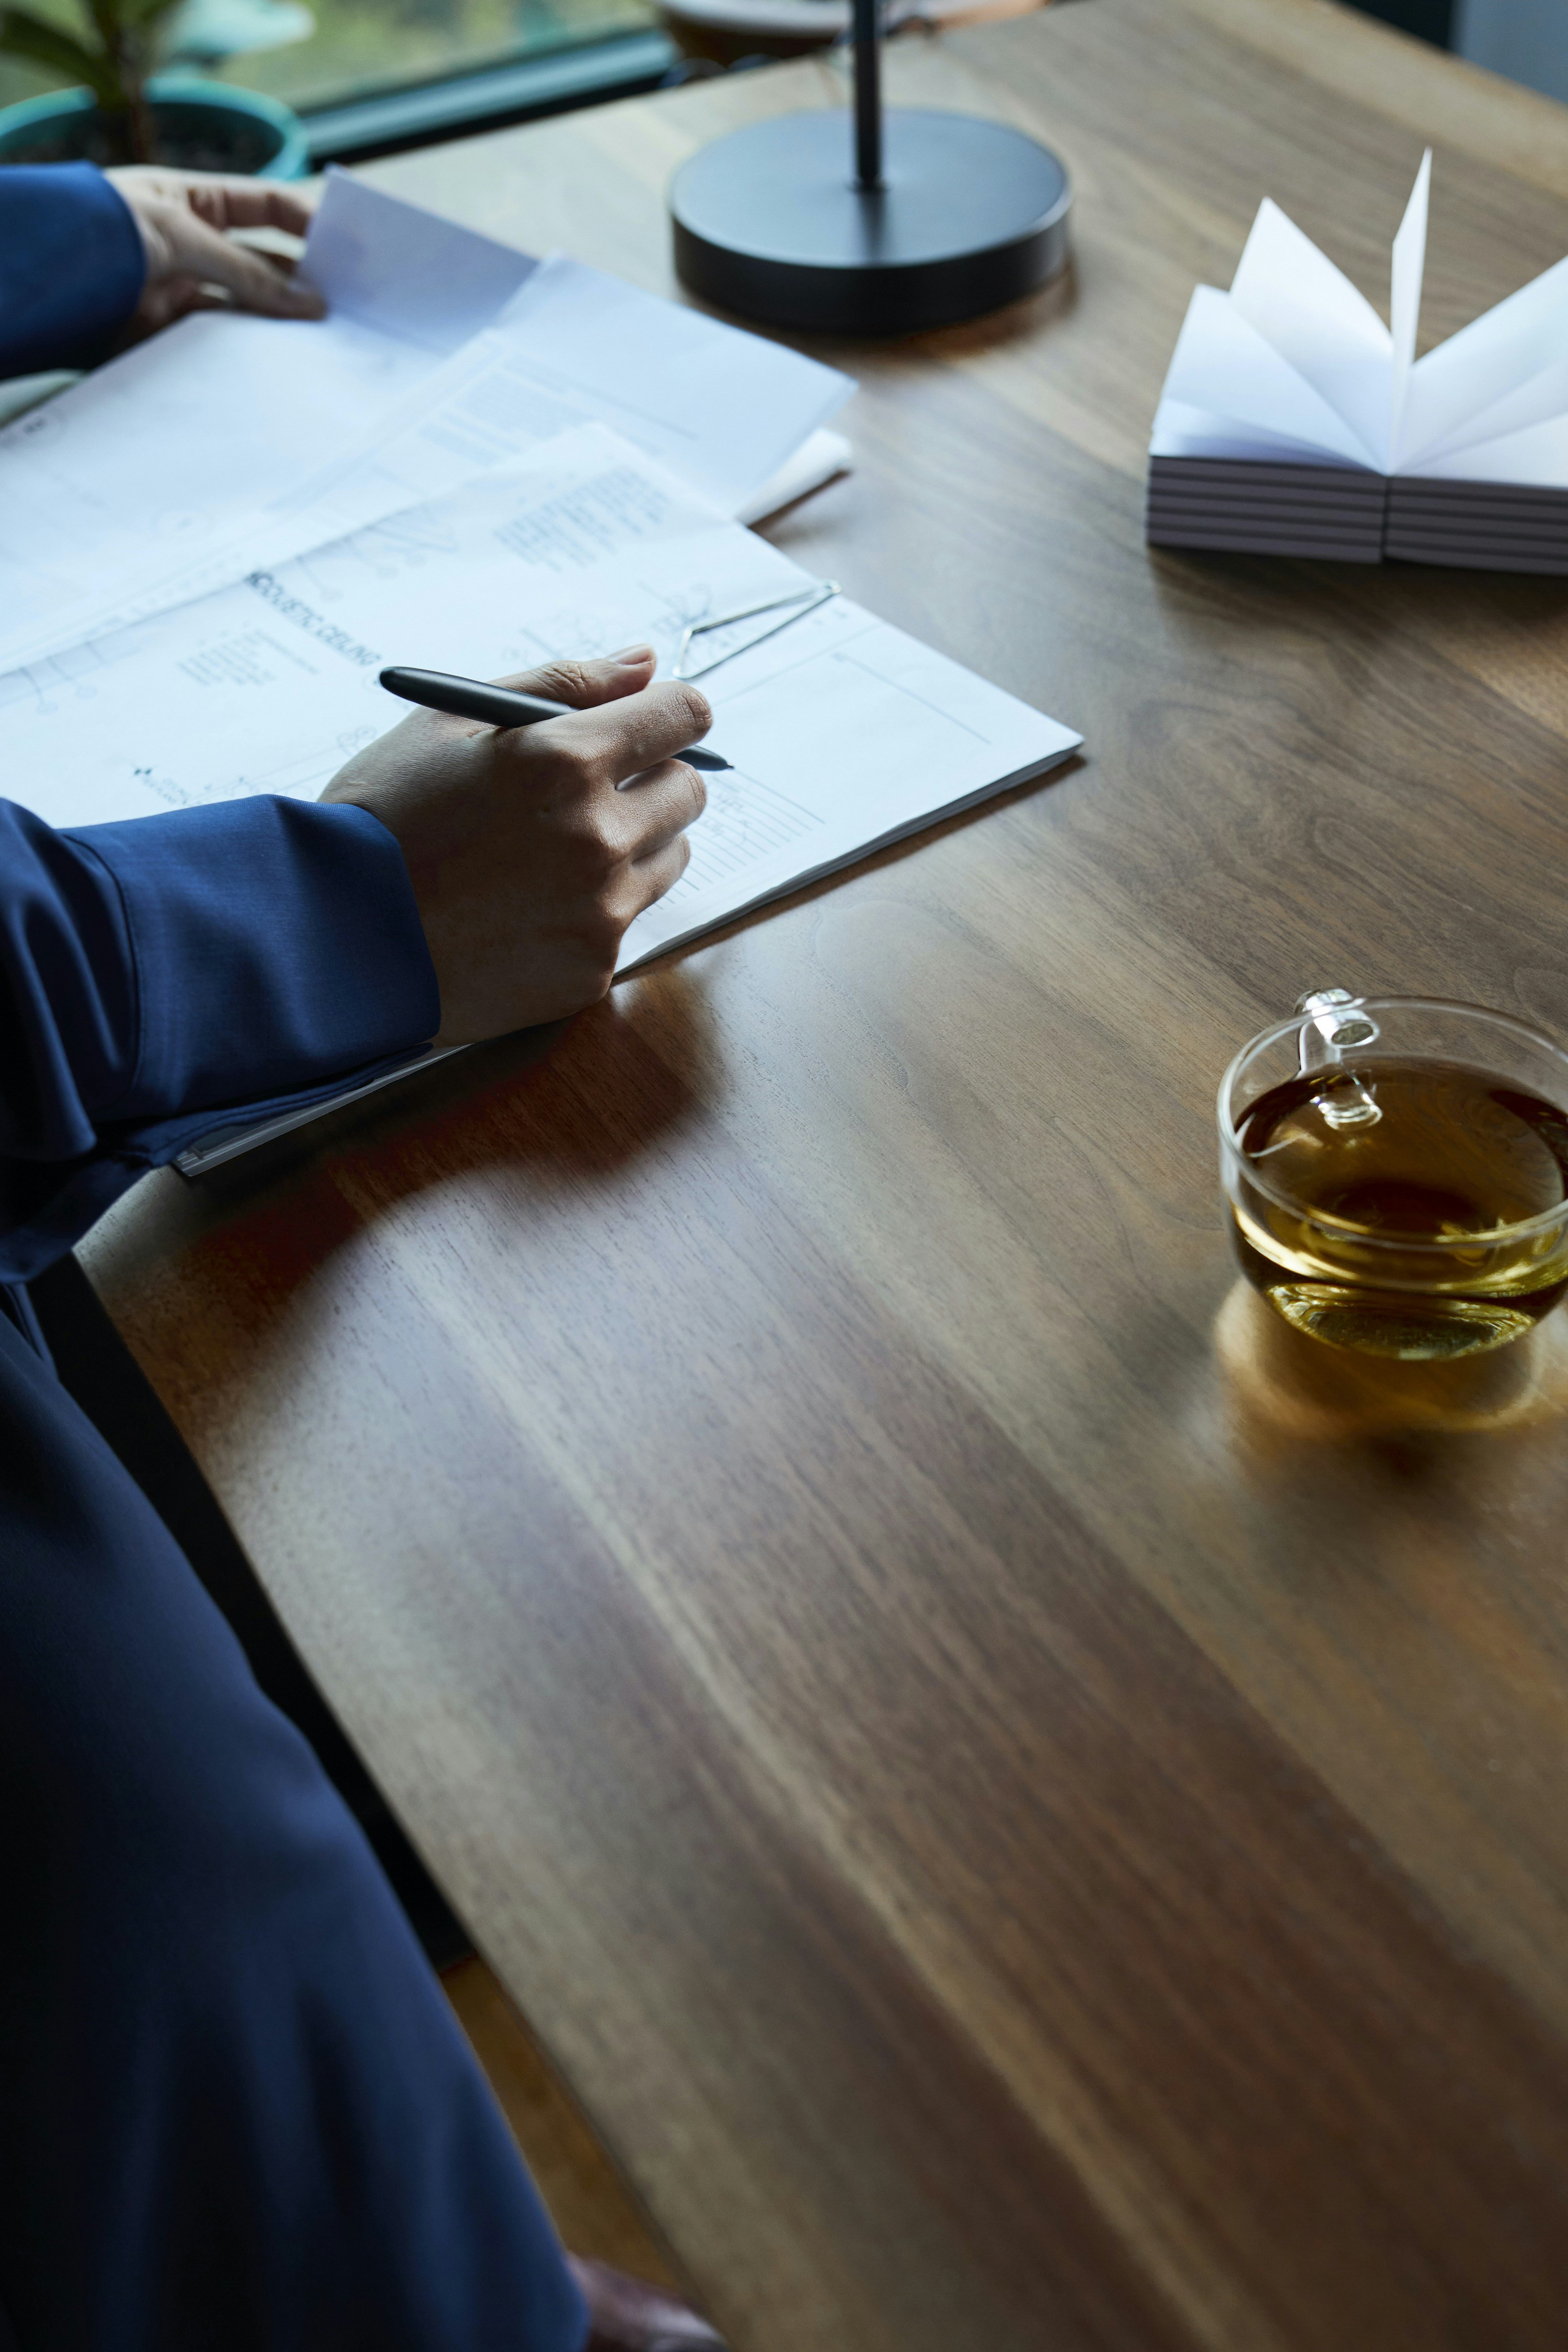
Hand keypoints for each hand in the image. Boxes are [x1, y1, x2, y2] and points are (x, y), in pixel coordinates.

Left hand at [104, 168, 324, 340]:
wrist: (47, 274)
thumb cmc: (107, 230)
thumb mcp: (185, 237)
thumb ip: (248, 273)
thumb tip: (310, 304)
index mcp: (191, 201)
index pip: (263, 206)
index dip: (305, 220)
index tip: (346, 246)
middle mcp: (190, 243)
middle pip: (261, 260)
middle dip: (300, 279)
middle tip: (342, 302)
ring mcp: (179, 288)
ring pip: (244, 305)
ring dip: (276, 319)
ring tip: (316, 336)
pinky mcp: (166, 331)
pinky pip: (216, 341)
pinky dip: (244, 349)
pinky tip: (272, 356)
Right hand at [320, 648, 710, 1045]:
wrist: (327, 937)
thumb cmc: (380, 818)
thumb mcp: (452, 722)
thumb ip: (562, 684)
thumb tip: (646, 661)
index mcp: (566, 759)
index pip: (682, 715)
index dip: (668, 713)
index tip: (649, 724)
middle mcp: (597, 836)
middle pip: (687, 791)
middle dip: (649, 780)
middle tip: (584, 793)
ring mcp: (600, 911)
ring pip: (669, 859)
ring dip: (631, 846)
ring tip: (549, 854)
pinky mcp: (590, 971)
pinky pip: (626, 924)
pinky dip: (592, 911)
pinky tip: (525, 910)